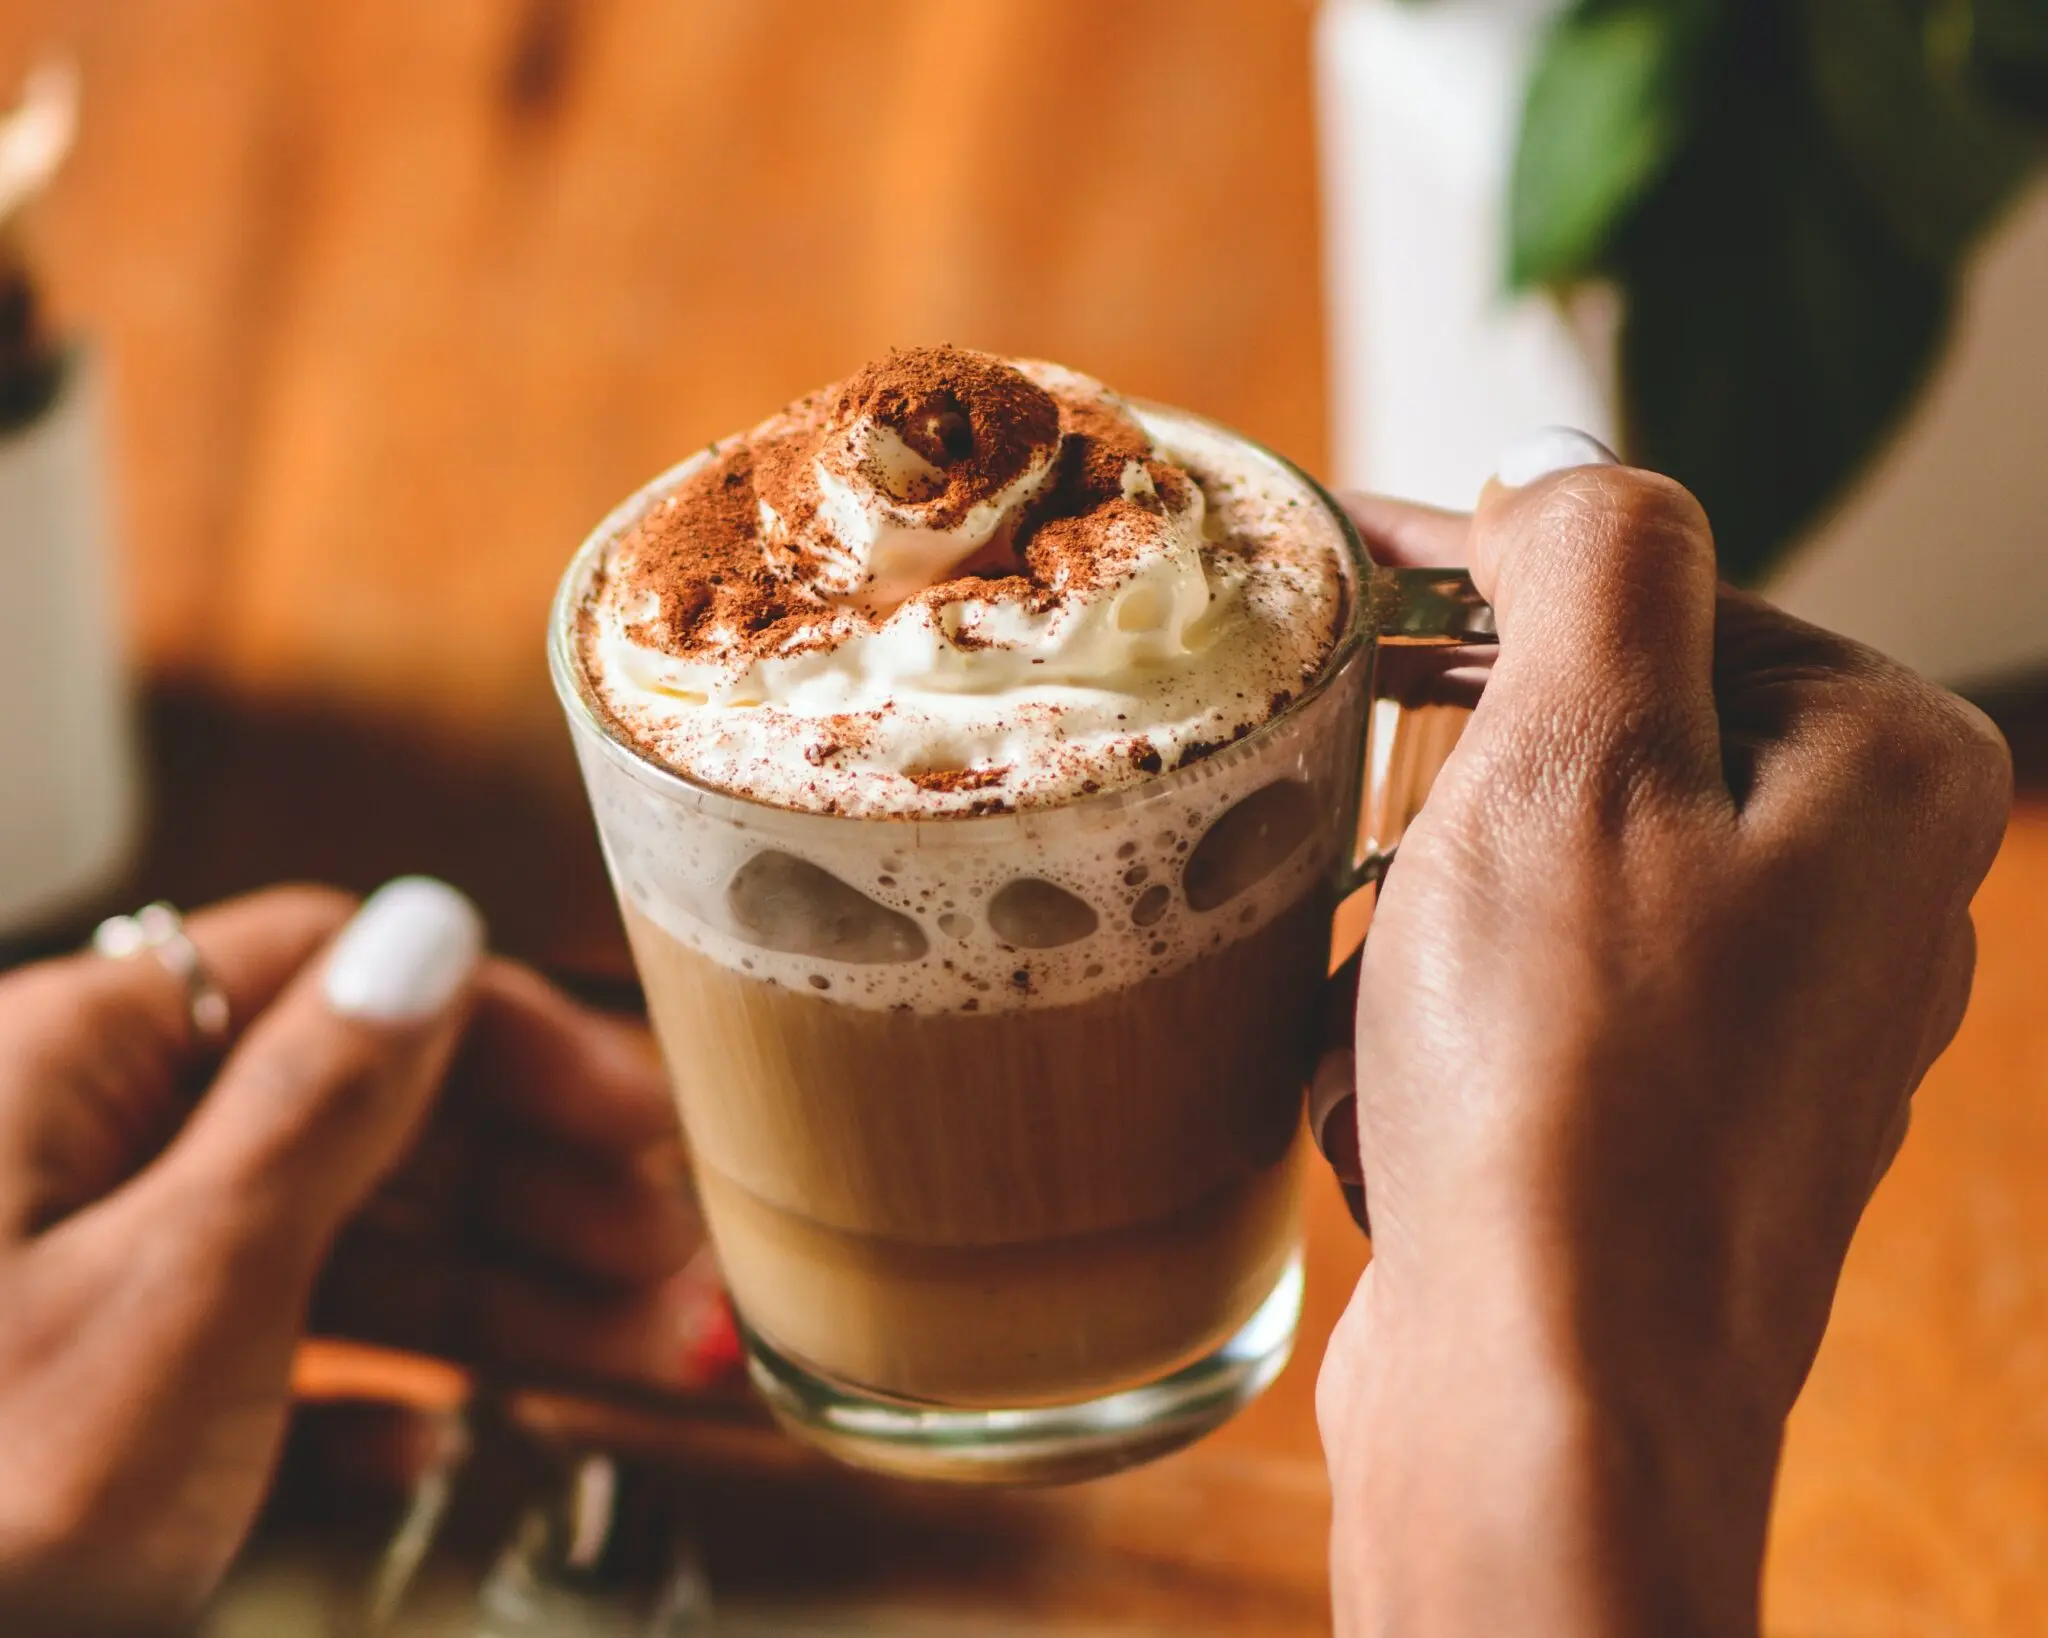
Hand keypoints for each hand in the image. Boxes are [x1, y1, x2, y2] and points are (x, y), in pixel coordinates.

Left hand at [0, 881, 702, 1631]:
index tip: (639, 1120)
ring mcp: (76, 1278)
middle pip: (351, 1115)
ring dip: (490, 1291)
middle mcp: (75, 1147)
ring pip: (323, 1240)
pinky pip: (252, 1353)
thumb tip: (432, 924)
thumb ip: (321, 1103)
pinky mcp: (79, 1398)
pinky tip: (436, 1439)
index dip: (507, 1037)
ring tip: (633, 1354)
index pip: (334, 977)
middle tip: (664, 1266)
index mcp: (71, 1064)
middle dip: (527, 1187)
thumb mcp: (180, 1294)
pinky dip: (361, 1390)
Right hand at [1312, 435, 2010, 1636]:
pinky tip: (1393, 1090)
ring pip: (1550, 868)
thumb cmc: (1571, 1082)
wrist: (1555, 1404)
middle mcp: (1866, 891)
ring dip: (1428, 909)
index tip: (1335, 555)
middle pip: (1602, 731)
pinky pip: (1539, 999)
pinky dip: (1444, 1017)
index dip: (1477, 567)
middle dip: (1444, 772)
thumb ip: (1592, 561)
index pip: (1658, 586)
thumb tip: (1563, 462)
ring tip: (1374, 998)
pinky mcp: (1684, 1120)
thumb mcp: (1573, 756)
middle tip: (1325, 773)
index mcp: (1884, 767)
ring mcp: (1779, 1018)